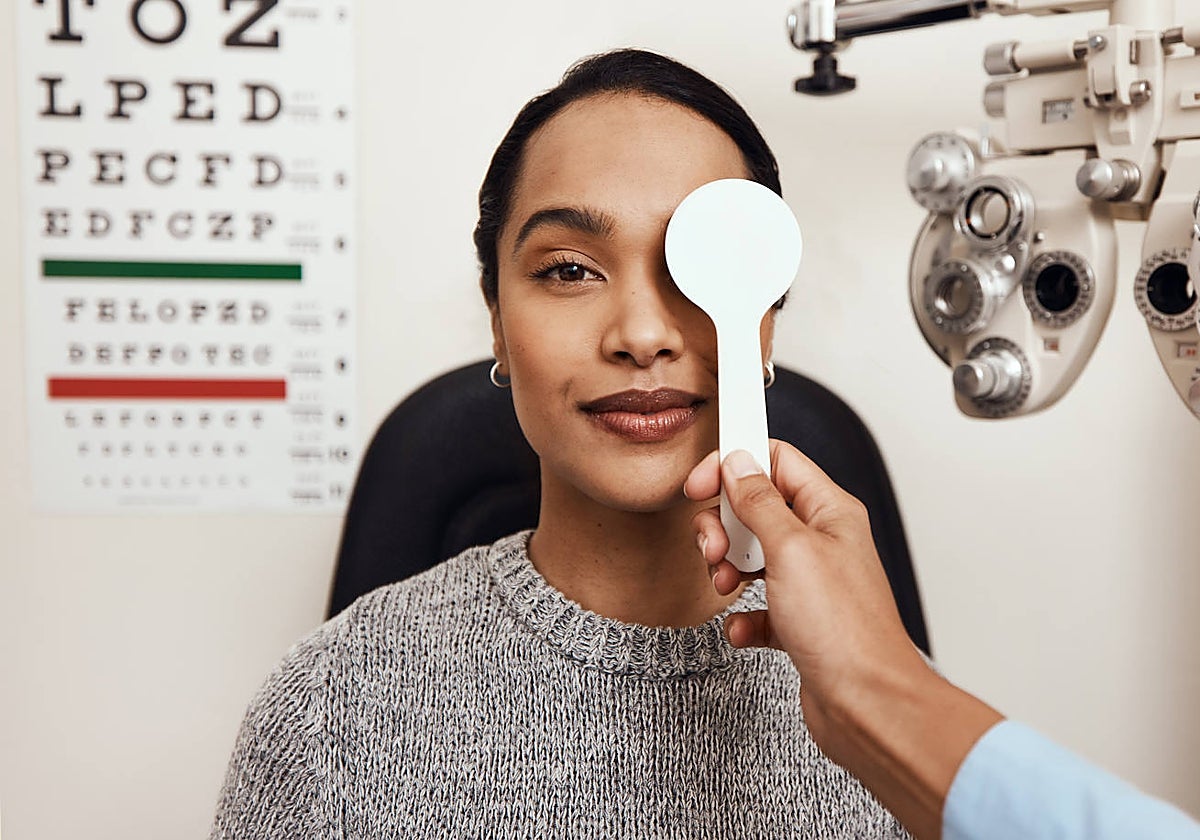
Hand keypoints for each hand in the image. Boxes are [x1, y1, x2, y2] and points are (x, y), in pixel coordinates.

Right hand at [684, 441, 930, 755]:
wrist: (866, 705)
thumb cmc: (844, 630)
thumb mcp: (791, 549)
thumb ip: (759, 502)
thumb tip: (739, 464)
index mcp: (830, 512)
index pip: (777, 461)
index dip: (735, 465)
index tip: (700, 484)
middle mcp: (822, 542)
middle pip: (757, 509)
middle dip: (724, 525)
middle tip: (714, 547)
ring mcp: (811, 584)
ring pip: (752, 556)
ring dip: (727, 568)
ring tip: (726, 585)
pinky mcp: (800, 623)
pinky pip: (757, 606)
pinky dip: (741, 615)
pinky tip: (743, 627)